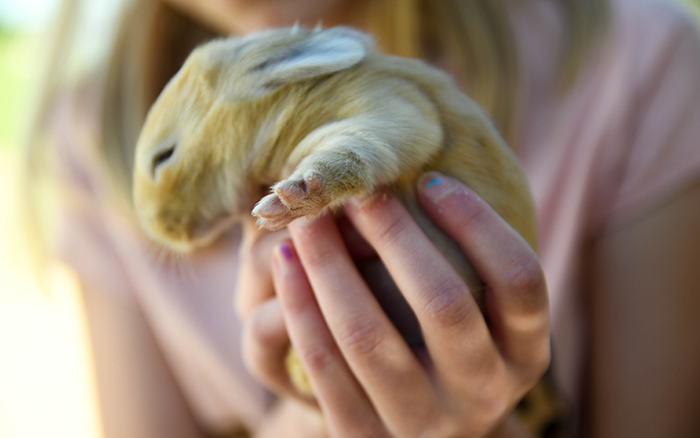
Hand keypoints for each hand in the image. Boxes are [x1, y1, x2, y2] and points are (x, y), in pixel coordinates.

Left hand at [242, 172, 549, 436]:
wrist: (415, 423)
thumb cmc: (445, 344)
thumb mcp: (478, 314)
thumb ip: (464, 261)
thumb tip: (415, 177)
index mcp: (525, 354)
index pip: (520, 279)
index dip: (477, 221)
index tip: (429, 180)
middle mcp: (484, 394)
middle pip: (444, 303)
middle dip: (395, 234)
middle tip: (357, 190)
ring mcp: (424, 424)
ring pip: (370, 336)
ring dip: (330, 265)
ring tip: (306, 219)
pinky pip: (324, 368)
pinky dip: (299, 307)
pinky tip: (284, 263)